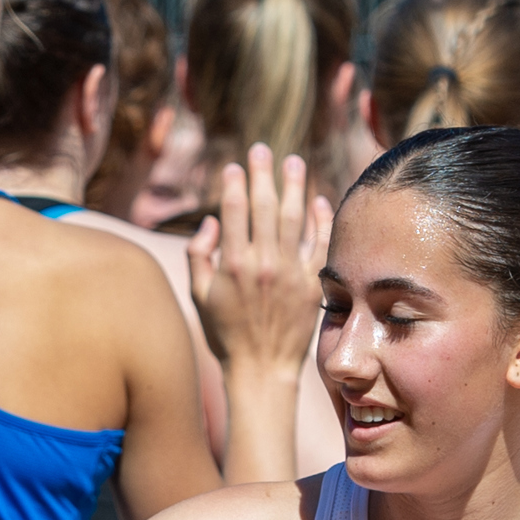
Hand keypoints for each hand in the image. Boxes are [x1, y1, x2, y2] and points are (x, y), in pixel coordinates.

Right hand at [188, 144, 329, 381]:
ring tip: (294, 163)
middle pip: (265, 206)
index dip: (233, 184)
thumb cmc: (225, 335)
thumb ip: (198, 255)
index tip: (235, 166)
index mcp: (233, 264)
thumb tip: (211, 222)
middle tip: (263, 150)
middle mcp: (263, 263)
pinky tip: (318, 200)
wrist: (262, 369)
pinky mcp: (312, 283)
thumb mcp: (199, 297)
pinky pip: (319, 243)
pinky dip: (321, 219)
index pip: (233, 211)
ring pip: (295, 218)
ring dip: (294, 186)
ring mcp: (291, 272)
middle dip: (263, 174)